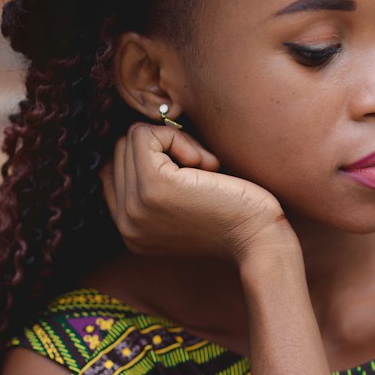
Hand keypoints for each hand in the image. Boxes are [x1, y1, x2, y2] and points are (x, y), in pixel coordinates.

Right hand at [99, 121, 290, 265]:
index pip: (114, 170)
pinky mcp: (151, 186)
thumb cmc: (234, 217)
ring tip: (205, 170)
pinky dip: (178, 138)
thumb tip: (139, 135)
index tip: (190, 175)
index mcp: (129, 230)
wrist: (260, 240)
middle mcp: (124, 223)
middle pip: (121, 151)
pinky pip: (144, 134)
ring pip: (132, 139)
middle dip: (163, 149)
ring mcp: (135, 205)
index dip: (152, 159)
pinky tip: (206, 165)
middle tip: (204, 172)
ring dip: (174, 143)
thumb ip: (153, 186)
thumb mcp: (182, 206)